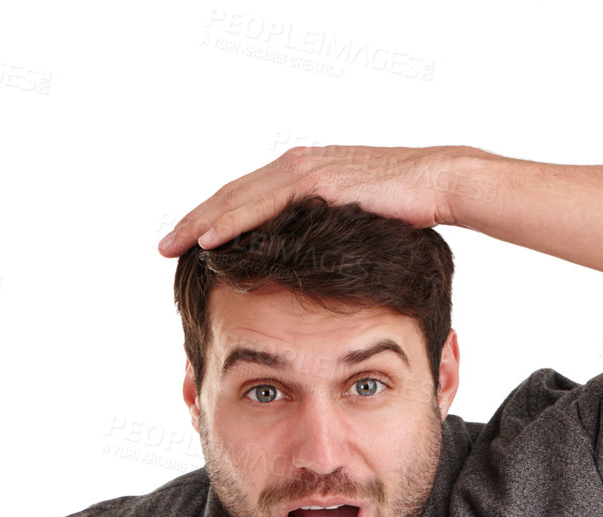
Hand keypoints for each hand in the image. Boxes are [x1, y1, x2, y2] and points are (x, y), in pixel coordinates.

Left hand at [157, 143, 468, 256]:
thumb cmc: (406, 210)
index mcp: (301, 175)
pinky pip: (262, 205)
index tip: (186, 243)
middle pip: (230, 196)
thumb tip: (310, 263)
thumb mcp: (355, 223)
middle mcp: (294, 166)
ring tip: (172, 246)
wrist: (439, 184)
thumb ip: (326, 233)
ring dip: (200, 223)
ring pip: (237, 199)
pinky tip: (207, 239)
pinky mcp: (315, 181)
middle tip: (163, 248)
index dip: (212, 219)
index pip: (245, 198)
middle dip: (193, 222)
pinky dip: (231, 222)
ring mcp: (302, 171)